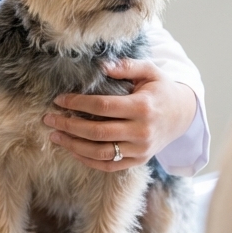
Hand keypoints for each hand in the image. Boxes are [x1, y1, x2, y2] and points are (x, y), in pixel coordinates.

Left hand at [42, 59, 196, 172]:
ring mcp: (140, 150)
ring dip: (73, 146)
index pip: (103, 107)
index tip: (60, 100)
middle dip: (69, 126)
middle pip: (97, 132)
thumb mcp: (150, 71)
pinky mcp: (138, 161)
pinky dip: (88, 161)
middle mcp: (141, 132)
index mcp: (142, 107)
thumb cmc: (161, 90)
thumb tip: (102, 66)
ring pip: (100, 153)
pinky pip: (109, 166)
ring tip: (55, 136)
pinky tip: (72, 150)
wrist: (183, 115)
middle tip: (48, 118)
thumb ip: (127, 66)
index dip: (78, 104)